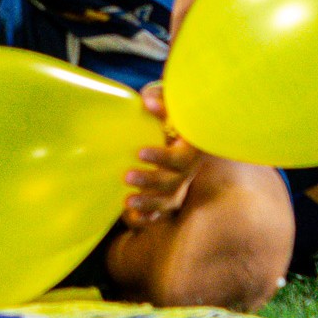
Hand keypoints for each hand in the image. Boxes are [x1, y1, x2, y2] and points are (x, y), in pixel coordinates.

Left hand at [123, 81, 198, 226]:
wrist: (177, 122)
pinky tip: (133, 218)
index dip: (162, 158)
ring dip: (150, 204)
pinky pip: (162, 211)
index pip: (181, 157)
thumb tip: (148, 103)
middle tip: (126, 176)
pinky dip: (149, 217)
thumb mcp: (169, 98)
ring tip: (128, 202)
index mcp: (191, 146)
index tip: (140, 153)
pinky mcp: (169, 193)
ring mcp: (180, 183)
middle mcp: (188, 168)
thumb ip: (160, 99)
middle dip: (151, 182)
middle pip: (175, 182)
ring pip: (170, 201)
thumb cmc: (170, 107)